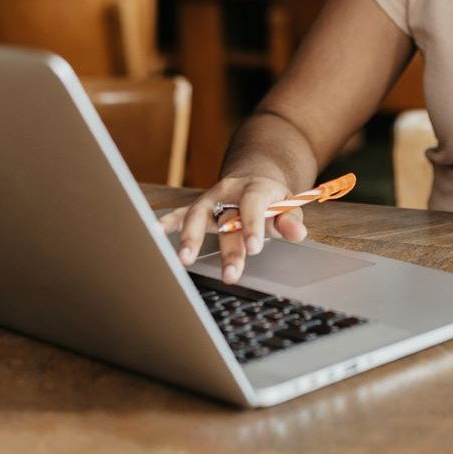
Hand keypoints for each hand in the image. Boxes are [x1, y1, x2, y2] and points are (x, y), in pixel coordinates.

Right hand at [157, 174, 310, 284]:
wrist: (253, 179)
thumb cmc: (272, 199)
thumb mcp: (289, 205)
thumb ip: (291, 220)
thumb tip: (297, 233)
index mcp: (255, 189)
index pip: (253, 205)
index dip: (253, 225)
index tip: (255, 247)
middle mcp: (229, 192)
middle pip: (226, 219)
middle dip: (228, 248)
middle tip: (230, 274)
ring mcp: (211, 199)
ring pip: (197, 215)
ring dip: (190, 237)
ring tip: (184, 259)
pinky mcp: (198, 207)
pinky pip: (181, 213)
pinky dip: (168, 222)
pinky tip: (155, 232)